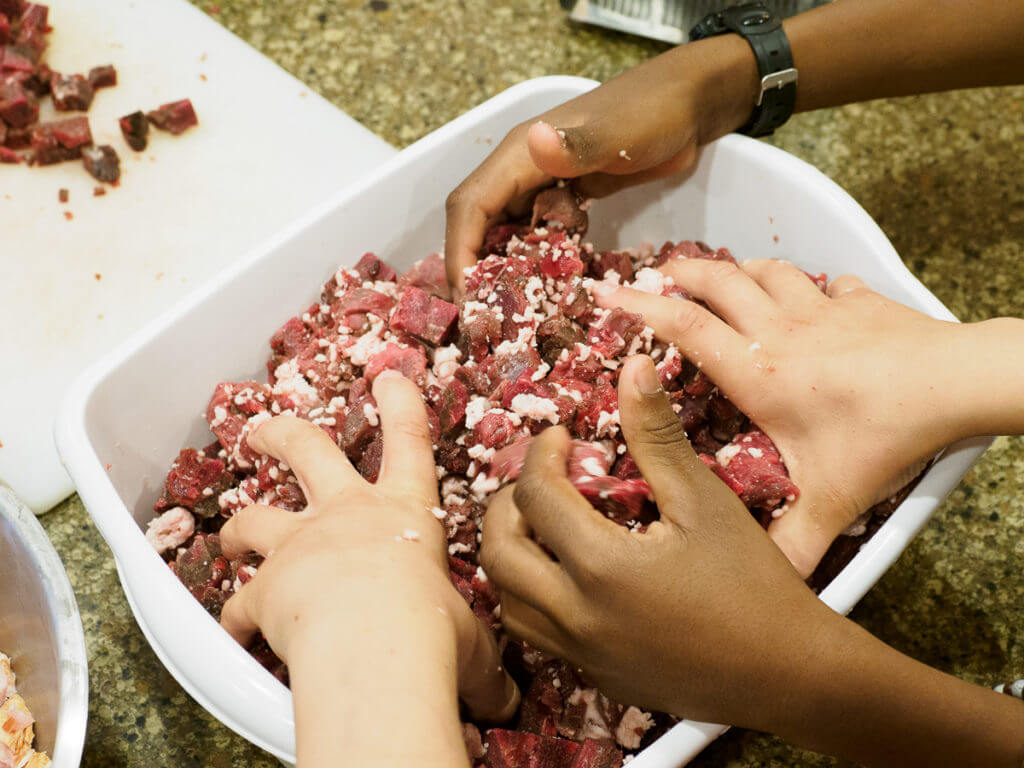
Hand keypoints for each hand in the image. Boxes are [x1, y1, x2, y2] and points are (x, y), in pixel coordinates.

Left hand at [220, 372, 517, 767]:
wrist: (374, 646)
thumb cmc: (431, 630)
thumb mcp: (469, 641)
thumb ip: (477, 663)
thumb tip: (503, 701)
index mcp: (402, 514)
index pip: (409, 443)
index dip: (401, 405)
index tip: (389, 378)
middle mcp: (346, 516)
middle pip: (306, 450)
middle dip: (282, 433)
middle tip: (262, 431)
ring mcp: (300, 546)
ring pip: (254, 518)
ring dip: (238, 526)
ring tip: (229, 537)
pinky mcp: (265, 587)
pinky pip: (239, 602)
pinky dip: (235, 616)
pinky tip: (237, 631)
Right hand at [444, 35, 758, 293]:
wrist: (691, 102)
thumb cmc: (655, 112)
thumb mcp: (619, 133)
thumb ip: (578, 143)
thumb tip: (536, 140)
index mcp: (521, 154)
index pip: (470, 207)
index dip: (461, 252)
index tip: (467, 298)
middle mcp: (523, 170)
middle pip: (479, 224)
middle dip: (475, 270)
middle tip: (484, 320)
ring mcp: (545, 183)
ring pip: (506, 231)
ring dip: (503, 269)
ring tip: (510, 316)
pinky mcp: (567, 196)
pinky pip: (538, 233)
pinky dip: (537, 261)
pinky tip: (549, 290)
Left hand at [481, 356, 1023, 767]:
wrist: (790, 674)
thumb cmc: (753, 581)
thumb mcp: (704, 500)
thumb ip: (657, 435)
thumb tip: (632, 368)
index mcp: (600, 567)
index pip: (535, 497)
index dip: (540, 456)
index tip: (560, 439)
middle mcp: (577, 616)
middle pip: (498, 554)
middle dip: (504, 507)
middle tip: (538, 481)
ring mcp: (582, 655)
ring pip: (507, 603)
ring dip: (511, 556)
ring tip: (542, 527)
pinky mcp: (596, 678)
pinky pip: (538, 635)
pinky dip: (532, 598)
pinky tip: (567, 576)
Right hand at [598, 258, 973, 575]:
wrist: (953, 385)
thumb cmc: (883, 435)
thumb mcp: (829, 499)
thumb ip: (792, 544)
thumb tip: (768, 587)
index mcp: (757, 372)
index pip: (683, 327)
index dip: (639, 305)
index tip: (608, 291)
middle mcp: (780, 331)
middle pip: (716, 281)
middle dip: (680, 272)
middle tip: (658, 273)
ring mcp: (820, 309)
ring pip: (764, 271)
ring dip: (736, 269)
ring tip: (722, 275)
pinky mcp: (859, 302)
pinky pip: (825, 282)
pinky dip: (810, 284)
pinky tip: (814, 294)